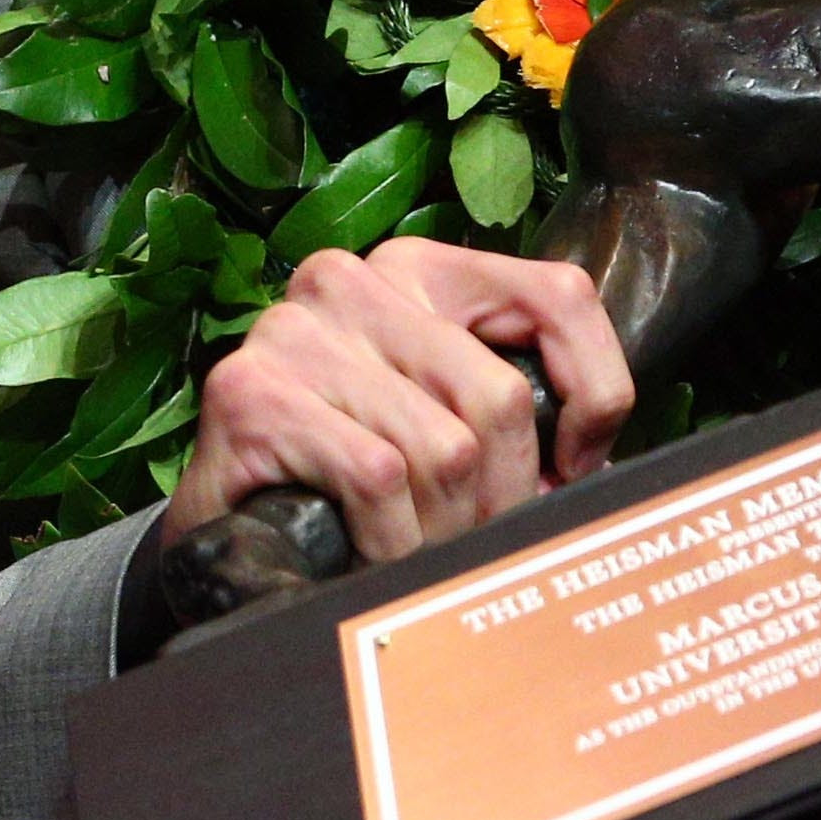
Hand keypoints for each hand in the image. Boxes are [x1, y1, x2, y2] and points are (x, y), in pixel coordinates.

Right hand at [165, 236, 633, 565]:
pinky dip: (392, 538)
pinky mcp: (253, 391)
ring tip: (429, 551)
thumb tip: (596, 462)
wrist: (224, 516)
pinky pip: (377, 478)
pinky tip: (374, 552)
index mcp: (420, 267)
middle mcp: (357, 278)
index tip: (576, 463)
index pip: (559, 296)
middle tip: (487, 536)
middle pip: (500, 394)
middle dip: (508, 491)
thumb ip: (515, 404)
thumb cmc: (348, 464)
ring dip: (446, 527)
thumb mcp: (443, 410)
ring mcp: (298, 330)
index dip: (596, 391)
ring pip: (444, 447)